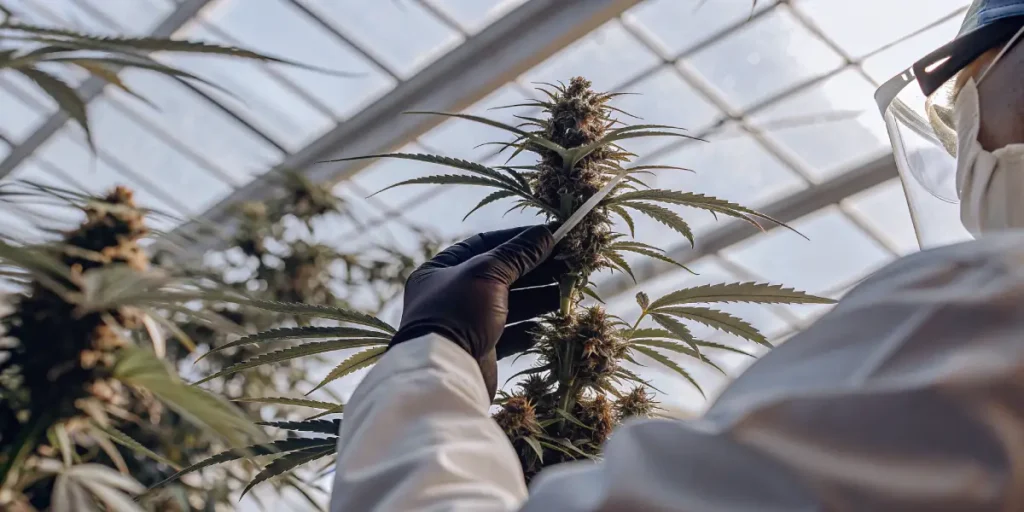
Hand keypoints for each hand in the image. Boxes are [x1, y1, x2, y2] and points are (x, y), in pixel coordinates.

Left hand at [390, 225, 565, 398]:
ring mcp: (467, 322)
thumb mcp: (487, 273)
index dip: (521, 240)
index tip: (552, 236)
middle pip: (502, 274)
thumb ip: (518, 254)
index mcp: (443, 268)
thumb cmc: (459, 312)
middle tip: (569, 263)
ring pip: (510, 304)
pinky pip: (510, 333)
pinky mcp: (481, 348)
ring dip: (539, 297)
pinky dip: (530, 328)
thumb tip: (546, 234)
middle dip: (536, 269)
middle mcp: (453, 293)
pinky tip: (549, 323)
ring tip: (569, 291)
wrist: (444, 371)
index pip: (487, 244)